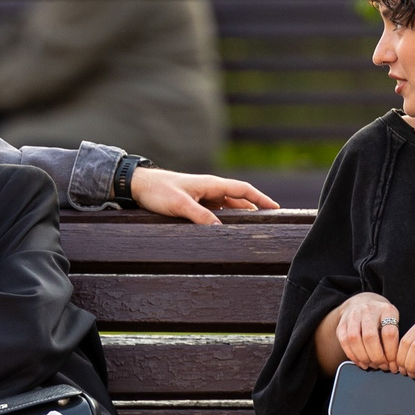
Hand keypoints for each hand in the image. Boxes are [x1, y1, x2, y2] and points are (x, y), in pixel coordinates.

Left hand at [128, 168, 279, 224]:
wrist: (138, 185)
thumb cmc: (158, 191)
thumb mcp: (180, 204)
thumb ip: (200, 216)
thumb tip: (220, 230)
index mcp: (211, 184)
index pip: (243, 190)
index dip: (261, 199)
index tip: (276, 209)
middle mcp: (210, 189)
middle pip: (239, 199)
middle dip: (255, 209)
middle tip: (269, 223)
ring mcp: (203, 196)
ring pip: (228, 206)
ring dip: (240, 216)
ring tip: (252, 229)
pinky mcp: (194, 203)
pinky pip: (215, 211)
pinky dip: (225, 219)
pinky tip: (227, 229)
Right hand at [333, 292, 404, 370]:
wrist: (362, 302)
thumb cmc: (381, 316)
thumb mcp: (393, 320)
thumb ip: (394, 338)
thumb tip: (394, 364)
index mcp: (386, 310)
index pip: (389, 333)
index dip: (391, 352)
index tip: (393, 363)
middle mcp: (368, 310)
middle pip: (370, 337)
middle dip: (376, 357)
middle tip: (382, 366)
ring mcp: (353, 316)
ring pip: (354, 339)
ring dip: (363, 357)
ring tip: (371, 365)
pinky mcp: (342, 324)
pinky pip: (344, 342)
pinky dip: (352, 355)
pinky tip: (360, 362)